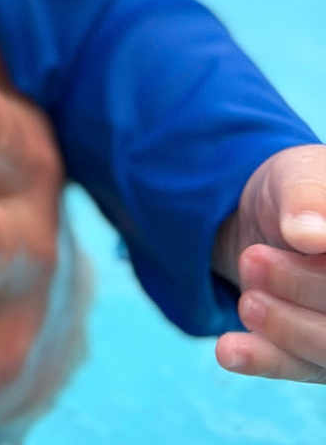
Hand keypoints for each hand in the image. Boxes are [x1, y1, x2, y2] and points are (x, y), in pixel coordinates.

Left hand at [215, 145, 325, 382]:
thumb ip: (308, 198)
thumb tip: (312, 234)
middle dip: (302, 288)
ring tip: (247, 299)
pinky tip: (230, 350)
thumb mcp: (300, 177)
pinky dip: (266, 359)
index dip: (324, 273)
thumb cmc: (298, 191)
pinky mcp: (321, 357)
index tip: (297, 236)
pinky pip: (301, 368)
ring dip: (285, 327)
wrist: (265, 216)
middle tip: (253, 260)